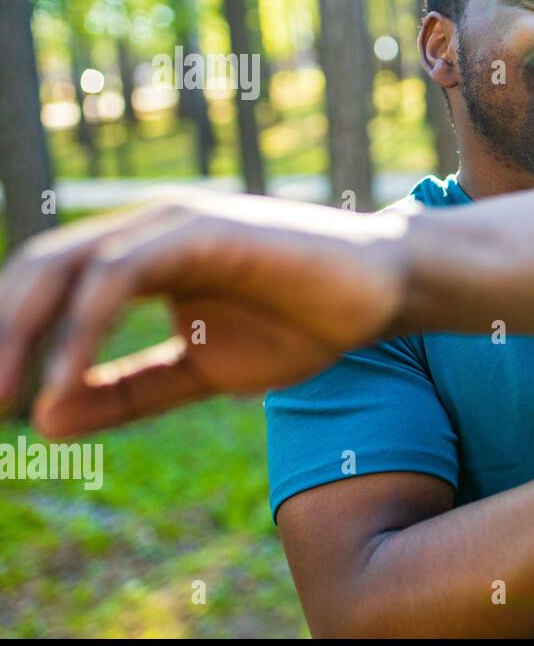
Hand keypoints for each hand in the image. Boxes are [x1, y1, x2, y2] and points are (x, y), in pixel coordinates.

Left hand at [0, 193, 410, 438]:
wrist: (383, 292)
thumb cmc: (303, 322)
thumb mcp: (202, 372)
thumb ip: (128, 393)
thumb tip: (42, 421)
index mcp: (140, 256)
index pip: (46, 290)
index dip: (9, 343)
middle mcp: (144, 231)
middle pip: (36, 274)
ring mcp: (171, 224)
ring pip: (63, 268)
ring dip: (19, 336)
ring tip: (0, 400)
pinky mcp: (201, 228)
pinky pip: (117, 278)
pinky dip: (81, 334)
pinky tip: (62, 386)